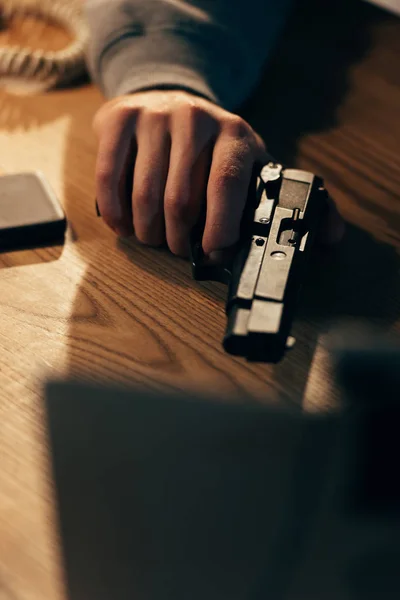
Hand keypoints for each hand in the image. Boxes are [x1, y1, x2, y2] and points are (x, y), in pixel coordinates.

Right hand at [93, 89, 344, 255]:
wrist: (172, 100)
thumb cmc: (215, 149)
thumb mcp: (254, 165)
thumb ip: (288, 200)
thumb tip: (332, 237)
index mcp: (236, 134)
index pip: (226, 185)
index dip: (218, 228)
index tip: (211, 253)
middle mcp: (196, 119)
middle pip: (180, 199)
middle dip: (176, 239)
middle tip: (176, 249)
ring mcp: (154, 116)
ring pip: (144, 194)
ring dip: (147, 232)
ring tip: (152, 238)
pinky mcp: (119, 119)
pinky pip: (109, 178)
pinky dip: (115, 212)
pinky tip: (124, 225)